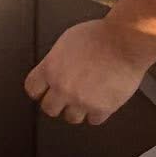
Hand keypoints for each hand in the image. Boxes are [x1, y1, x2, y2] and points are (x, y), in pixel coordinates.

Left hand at [24, 20, 153, 125]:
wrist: (124, 42)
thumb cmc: (99, 36)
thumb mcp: (66, 42)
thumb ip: (56, 60)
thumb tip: (54, 69)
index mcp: (50, 68)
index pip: (32, 89)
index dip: (38, 90)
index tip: (43, 91)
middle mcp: (63, 87)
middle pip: (49, 108)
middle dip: (56, 103)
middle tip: (64, 97)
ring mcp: (82, 100)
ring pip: (71, 118)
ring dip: (76, 110)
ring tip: (83, 99)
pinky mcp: (102, 108)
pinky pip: (93, 120)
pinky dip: (96, 113)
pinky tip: (99, 102)